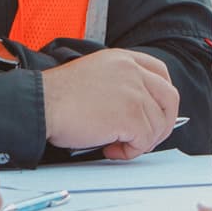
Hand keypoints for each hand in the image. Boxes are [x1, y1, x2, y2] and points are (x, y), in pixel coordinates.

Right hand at [42, 49, 178, 159]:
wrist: (41, 104)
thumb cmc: (58, 96)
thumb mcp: (95, 74)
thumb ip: (120, 82)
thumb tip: (139, 109)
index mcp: (123, 58)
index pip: (161, 72)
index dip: (162, 97)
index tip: (155, 112)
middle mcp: (132, 71)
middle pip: (169, 98)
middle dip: (162, 123)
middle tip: (144, 137)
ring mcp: (134, 92)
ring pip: (158, 124)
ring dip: (141, 141)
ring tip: (116, 144)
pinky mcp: (131, 115)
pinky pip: (144, 141)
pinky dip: (130, 151)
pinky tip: (110, 149)